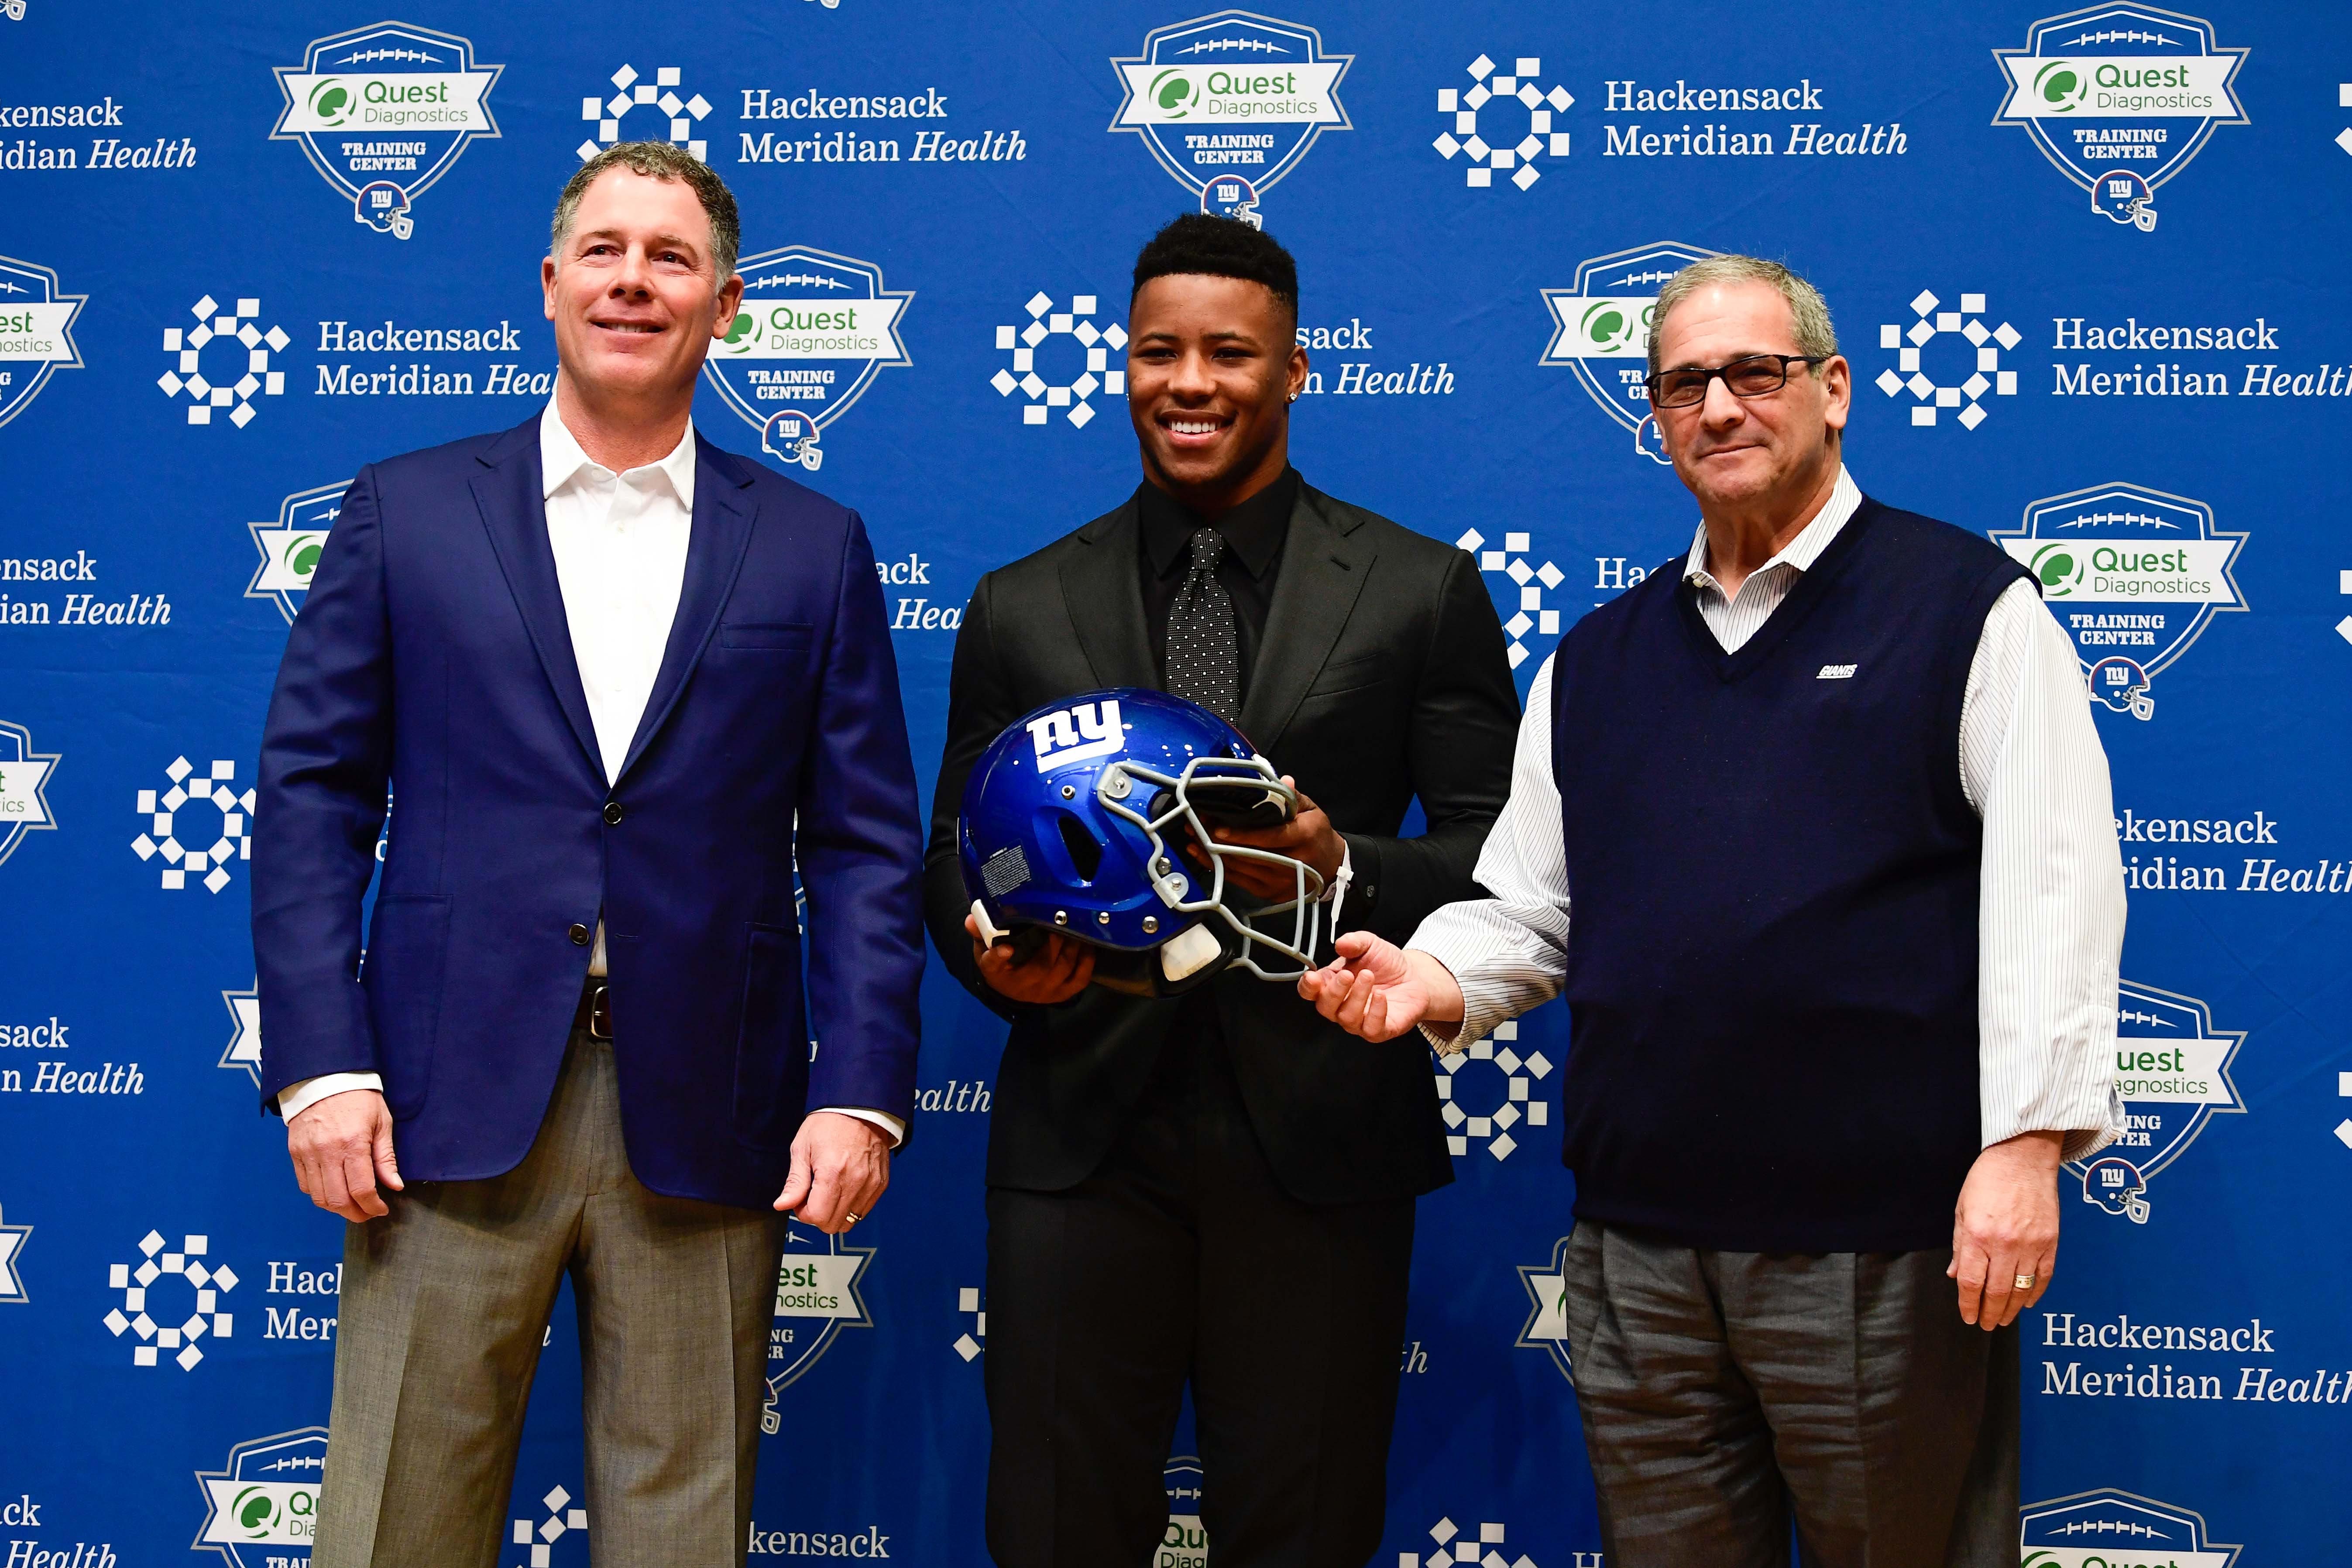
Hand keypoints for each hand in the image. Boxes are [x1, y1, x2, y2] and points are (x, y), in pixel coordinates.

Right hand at [287, 1088, 402, 1222]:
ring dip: (336, 1208)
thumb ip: (386, 1158)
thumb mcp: (381, 1123)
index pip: (361, 1189)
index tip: (381, 1209)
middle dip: (355, 1214)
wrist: (325, 1079)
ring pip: (318, 1197)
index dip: (372, 1206)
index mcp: (352, 1143)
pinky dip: (319, 1194)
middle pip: (337, 1200)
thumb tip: (394, 1186)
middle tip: (367, 1214)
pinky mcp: (295, 1153)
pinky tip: (333, 1190)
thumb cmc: (359, 1098)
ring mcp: (307, 1153)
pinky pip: (305, 1185)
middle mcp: (327, 1152)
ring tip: (352, 1206)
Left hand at [774, 1111, 891, 1233]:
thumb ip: (794, 1182)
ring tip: (830, 1191)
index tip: (801, 1200)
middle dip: (819, 1216)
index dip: (803, 1213)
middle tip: (814, 1196)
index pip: (817, 1217)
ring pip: (850, 1221)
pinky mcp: (881, 1184)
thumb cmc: (829, 1124)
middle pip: (833, 1225)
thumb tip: (783, 1205)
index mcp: (832, 1173)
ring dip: (836, 1213)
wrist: (859, 1107)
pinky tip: (844, 1188)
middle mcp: (855, 1182)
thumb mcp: (802, 1149)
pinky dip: (851, 1206)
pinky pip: (864, 1210)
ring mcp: (871, 1184)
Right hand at [966, 910, 1092, 1003]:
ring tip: (1077, 925)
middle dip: (1053, 940)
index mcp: (997, 973)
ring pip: (1063, 969)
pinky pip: (1079, 978)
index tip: (1005, 948)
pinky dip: (1086, 960)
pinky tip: (1087, 942)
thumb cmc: (999, 963)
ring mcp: (1045, 993)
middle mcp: (1022, 987)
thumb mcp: (984, 948)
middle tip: (1060, 916)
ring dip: (1072, 946)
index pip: (993, 966)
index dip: (998, 957)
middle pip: (1040, 965)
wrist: (1011, 988)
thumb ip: (980, 932)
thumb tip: (972, 918)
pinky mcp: (1063, 994)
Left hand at [1198, 776, 1344, 900]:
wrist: (1332, 868)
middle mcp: (1292, 863)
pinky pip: (1239, 881)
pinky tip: (1202, 855)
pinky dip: (1219, 868)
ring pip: (1240, 869)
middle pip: (1248, 854)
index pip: (1269, 837)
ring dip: (1212, 854)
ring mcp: (1279, 882)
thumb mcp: (1311, 810)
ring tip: (1192, 838)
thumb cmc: (1316, 834)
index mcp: (1303, 837)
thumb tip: (1282, 780)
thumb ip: (1292, 796)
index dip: (1242, 835)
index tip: (1217, 827)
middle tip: (1194, 827)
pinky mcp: (1269, 893)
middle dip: (1217, 842)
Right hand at [1295, 931, 1464, 1041]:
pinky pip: (1371, 1029)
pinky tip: (1381, 996)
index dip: (1307, 987)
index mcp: (1331, 984)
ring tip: (1369, 977)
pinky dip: (1375, 1012)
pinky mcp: (1378, 1030)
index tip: (1313, 978)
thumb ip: (1354, 942)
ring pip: (1347, 1018)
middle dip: (1334, 991)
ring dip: (1357, 996)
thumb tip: (1341, 943)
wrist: (1415, 977)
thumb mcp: (1370, 944)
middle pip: (1325, 1007)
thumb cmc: (1387, 964)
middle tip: (1348, 974)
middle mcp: (1341, 1005)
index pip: (1309, 991)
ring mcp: (1358, 1020)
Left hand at [1948, 1130, 2062, 1328]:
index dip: (1969, 1305)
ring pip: (2020, 1289)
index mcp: (1978, 1236)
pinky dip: (2035, 1293)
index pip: (1971, 1283)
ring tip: (2004, 1320)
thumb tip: (1956, 1275)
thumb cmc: (1987, 1180)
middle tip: (1986, 1325)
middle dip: (1990, 1313)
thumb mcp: (1962, 1210)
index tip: (1969, 1317)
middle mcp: (2004, 1244)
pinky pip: (2043, 1277)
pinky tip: (2027, 1303)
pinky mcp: (2050, 1242)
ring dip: (2011, 1309)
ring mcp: (2031, 1244)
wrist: (2022, 1157)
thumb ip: (1960, 1246)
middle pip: (1996, 1292)